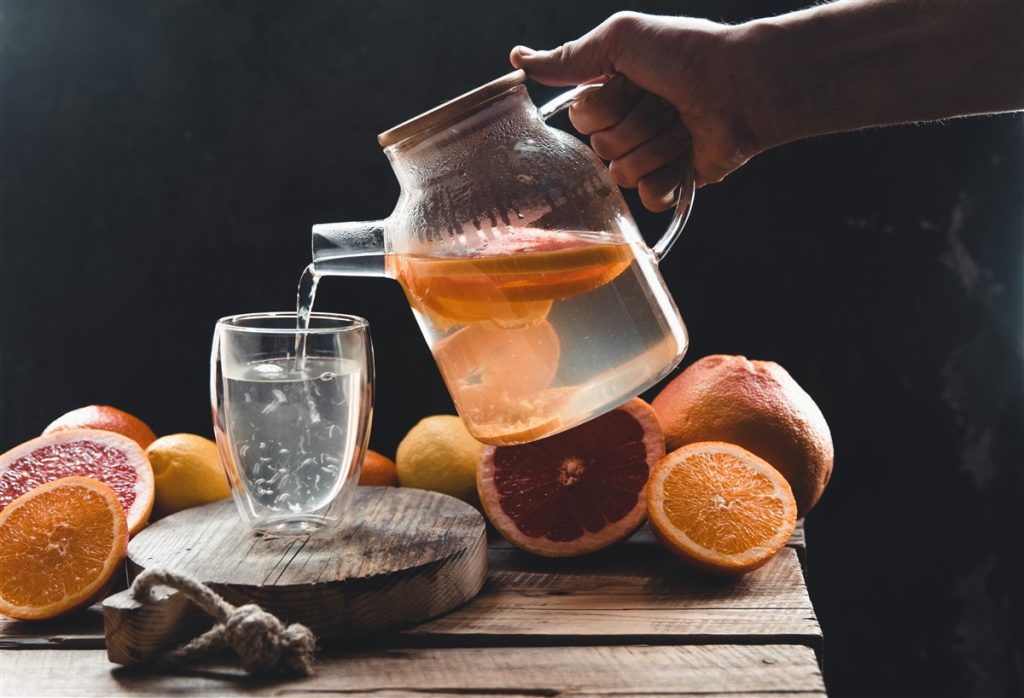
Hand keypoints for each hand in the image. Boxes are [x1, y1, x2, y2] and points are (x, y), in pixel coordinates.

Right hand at [511, 12, 759, 210]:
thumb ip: (569, 57)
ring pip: (622, 174)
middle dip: (632, 124)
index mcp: (612, 91)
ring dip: (655, 145)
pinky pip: (646, 198)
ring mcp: (650, 154)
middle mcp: (627, 123)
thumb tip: (518, 59)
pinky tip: (685, 156)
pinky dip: (666, 179)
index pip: (579, 117)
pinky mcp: (672, 181)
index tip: (630, 83)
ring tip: (681, 124)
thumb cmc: (686, 53)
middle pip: (598, 148)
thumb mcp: (621, 38)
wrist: (744, 85)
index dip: (602, 105)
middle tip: (663, 103)